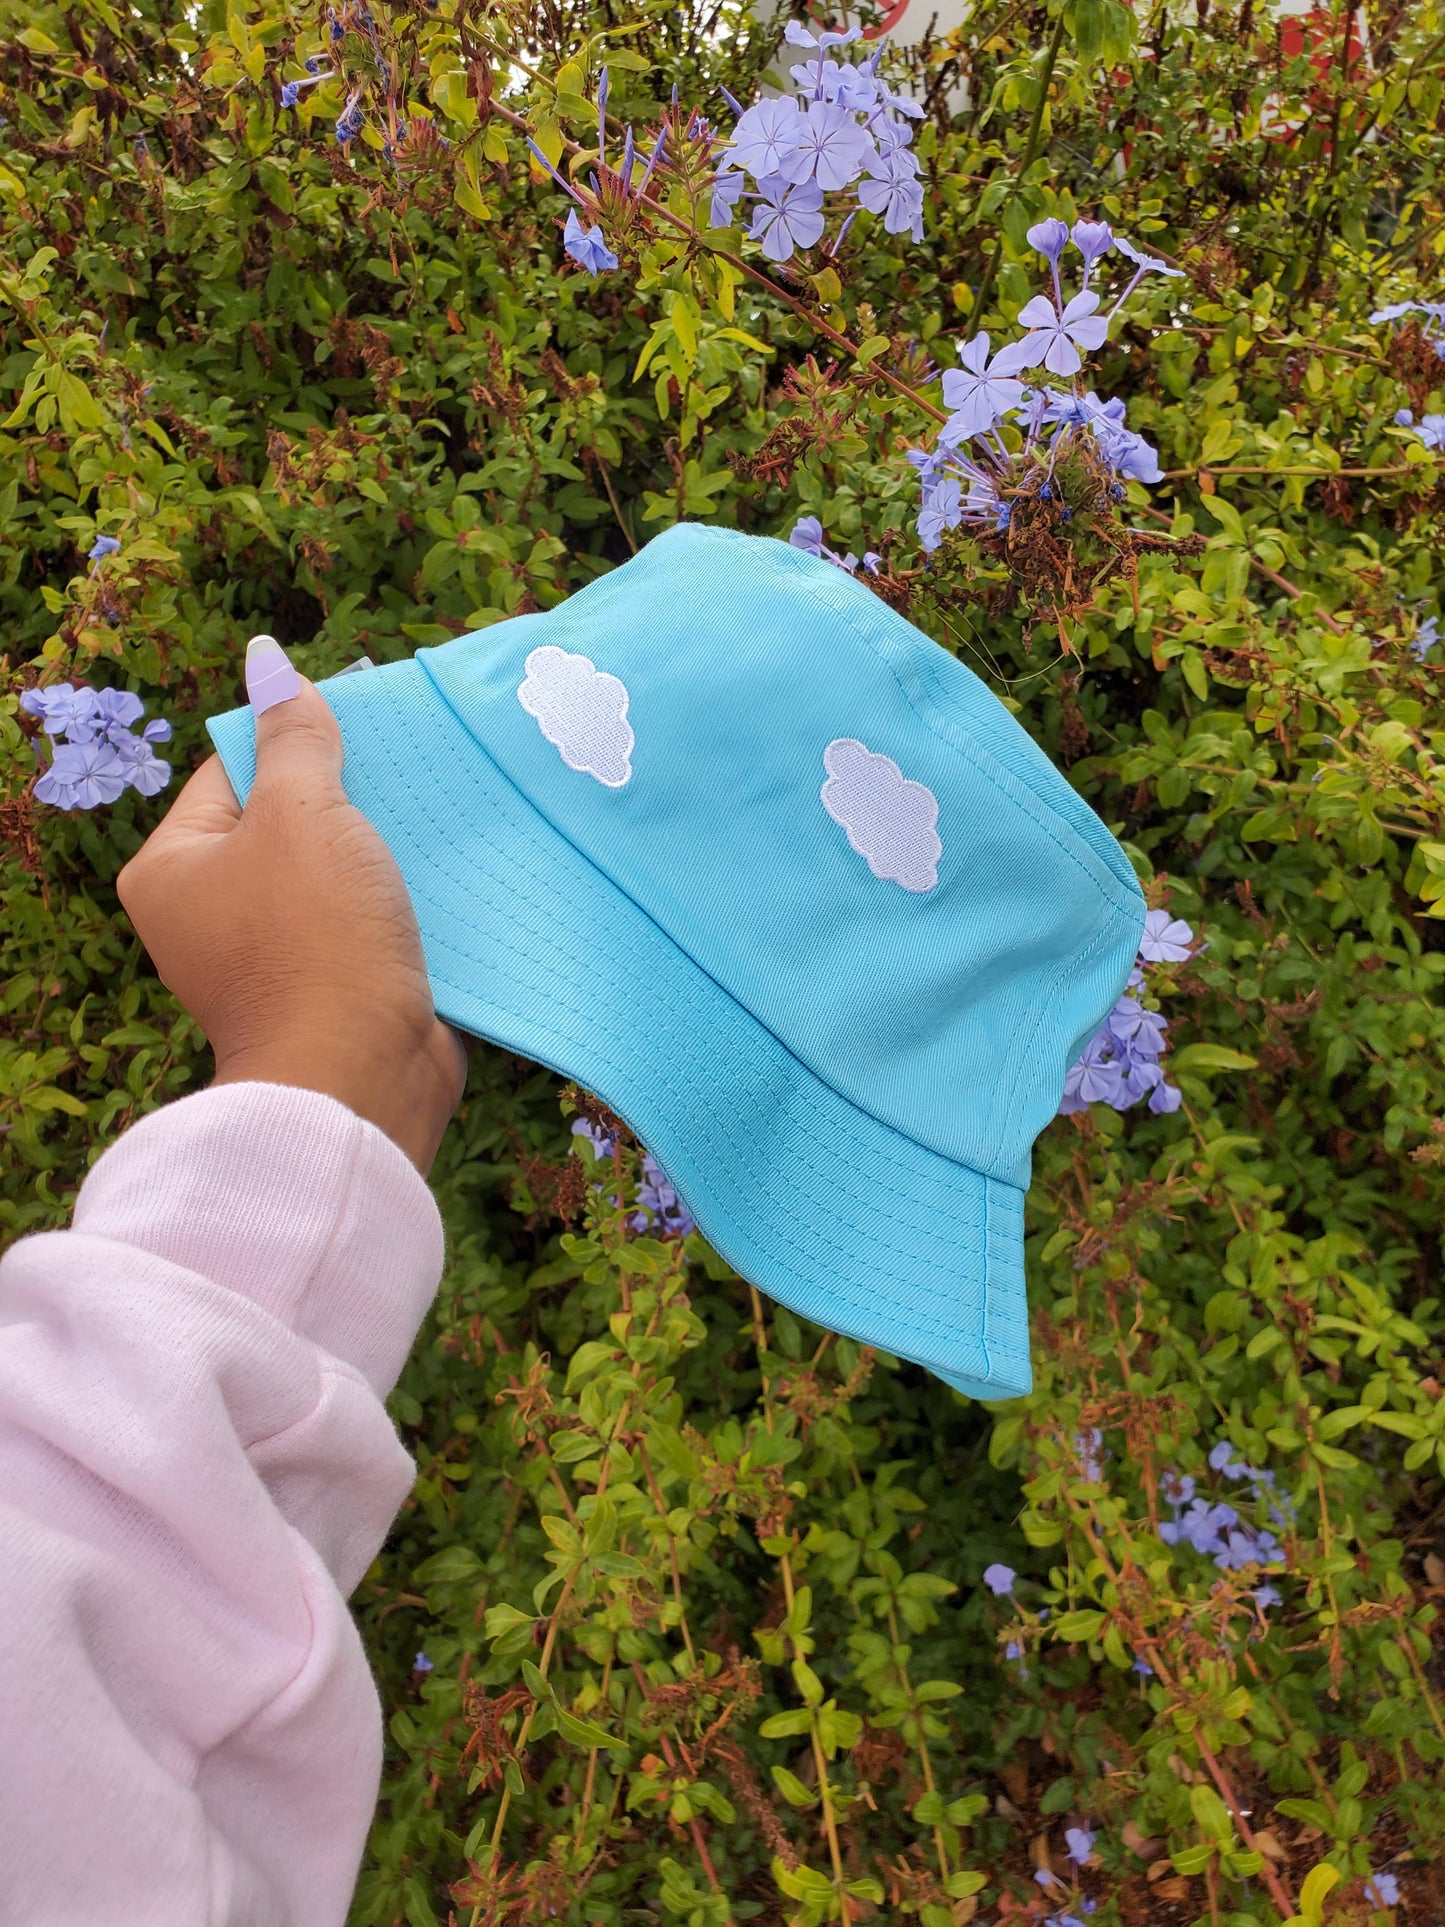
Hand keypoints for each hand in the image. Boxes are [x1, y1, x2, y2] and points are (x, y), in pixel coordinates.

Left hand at [118, 660, 465, 1172]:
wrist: (361, 1078)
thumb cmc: (314, 938)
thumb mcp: (302, 814)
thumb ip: (294, 735)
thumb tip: (267, 658)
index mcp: (172, 869)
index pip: (232, 769)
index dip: (298, 741)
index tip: (366, 729)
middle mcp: (210, 915)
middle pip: (288, 820)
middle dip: (352, 797)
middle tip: (413, 769)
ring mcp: (272, 956)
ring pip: (337, 872)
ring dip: (386, 850)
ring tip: (440, 817)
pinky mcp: (332, 987)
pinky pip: (367, 921)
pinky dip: (403, 901)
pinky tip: (450, 875)